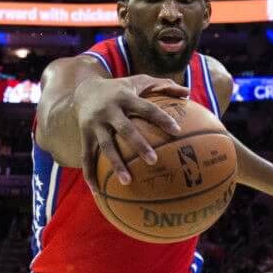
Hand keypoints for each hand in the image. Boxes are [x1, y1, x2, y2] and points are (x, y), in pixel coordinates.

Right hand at [74, 74, 189, 189]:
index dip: (161, 118)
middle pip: (125, 129)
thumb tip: (188, 93)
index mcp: (125, 97)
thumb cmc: (120, 89)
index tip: (176, 131)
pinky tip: (97, 191)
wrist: (84, 89)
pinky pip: (86, 157)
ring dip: (116, 164)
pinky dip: (90, 174)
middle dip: (139, 145)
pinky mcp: (84, 134)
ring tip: (127, 182)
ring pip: (106, 146)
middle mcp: (109, 110)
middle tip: (154, 161)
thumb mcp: (139, 81)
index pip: (146, 108)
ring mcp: (95, 124)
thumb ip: (163, 85)